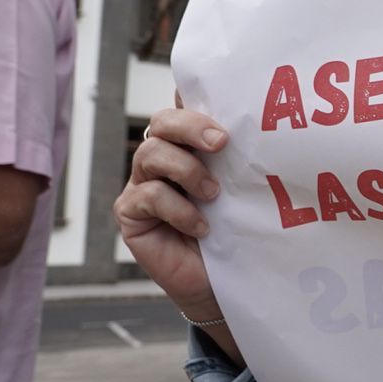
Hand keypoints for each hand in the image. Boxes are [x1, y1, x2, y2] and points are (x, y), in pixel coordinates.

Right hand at [112, 106, 227, 314]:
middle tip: (221, 142)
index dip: (192, 99)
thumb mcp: (241, 188)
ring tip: (213, 193)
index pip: (183, 108)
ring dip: (186, 170)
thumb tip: (252, 126)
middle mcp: (162, 158)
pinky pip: (148, 195)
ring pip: (151, 153)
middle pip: (162, 122)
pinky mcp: (130, 212)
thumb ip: (237, 158)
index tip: (218, 106)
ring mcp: (142, 183)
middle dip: (190, 126)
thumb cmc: (235, 231)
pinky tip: (201, 226)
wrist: (224, 282)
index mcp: (189, 146)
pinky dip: (179, 209)